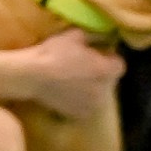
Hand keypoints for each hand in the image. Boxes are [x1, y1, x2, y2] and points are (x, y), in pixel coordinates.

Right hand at [0, 27, 123, 120]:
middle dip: (102, 74)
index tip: (98, 54)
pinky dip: (82, 101)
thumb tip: (102, 37)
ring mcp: (92, 105)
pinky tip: (69, 92)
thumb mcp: (74, 35)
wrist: (31, 75)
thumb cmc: (53, 53)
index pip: (120, 65)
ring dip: (92, 88)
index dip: (109, 58)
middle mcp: (104, 90)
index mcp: (106, 70)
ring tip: (76, 81)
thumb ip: (93, 37)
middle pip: (110, 81)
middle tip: (84, 67)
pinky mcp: (80, 115)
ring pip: (99, 95)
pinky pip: (87, 106)